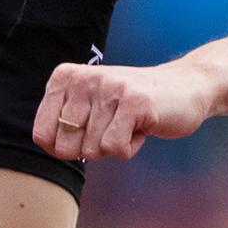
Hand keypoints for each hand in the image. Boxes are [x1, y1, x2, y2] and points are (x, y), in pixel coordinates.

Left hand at [31, 59, 208, 161]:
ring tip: (130, 122)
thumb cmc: (130, 105)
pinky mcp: (134, 102)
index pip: (42, 134)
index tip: (87, 132)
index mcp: (65, 77)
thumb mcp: (89, 106)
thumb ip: (63, 126)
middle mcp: (83, 78)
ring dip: (115, 145)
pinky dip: (130, 148)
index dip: (65, 147)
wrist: (185, 86)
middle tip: (113, 127)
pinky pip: (115, 148)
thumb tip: (51, 149)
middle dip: (91, 148)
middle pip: (66, 147)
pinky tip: (142, 127)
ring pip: (93, 150)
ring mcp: (109, 88)